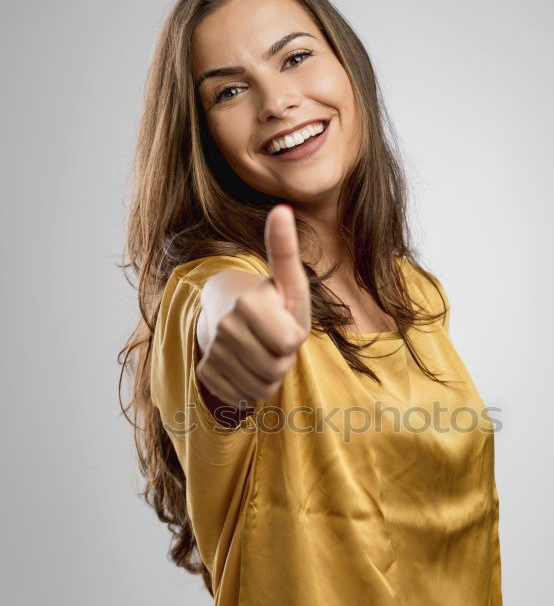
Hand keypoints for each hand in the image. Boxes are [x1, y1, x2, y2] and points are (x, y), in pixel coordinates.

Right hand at [195, 205, 310, 414]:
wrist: (231, 319)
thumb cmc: (273, 302)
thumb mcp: (289, 282)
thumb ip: (285, 251)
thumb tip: (282, 208)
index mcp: (247, 302)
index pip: (289, 344)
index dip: (294, 338)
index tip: (285, 320)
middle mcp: (225, 326)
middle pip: (276, 368)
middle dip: (283, 360)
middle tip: (274, 340)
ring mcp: (213, 351)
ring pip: (260, 386)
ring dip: (269, 376)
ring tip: (263, 353)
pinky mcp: (207, 374)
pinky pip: (243, 396)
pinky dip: (251, 389)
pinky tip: (247, 368)